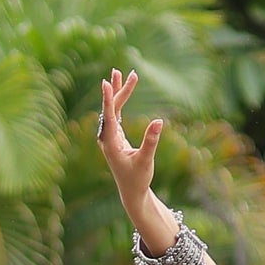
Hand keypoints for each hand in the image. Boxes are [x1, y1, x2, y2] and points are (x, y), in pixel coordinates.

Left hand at [96, 67, 162, 219]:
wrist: (131, 192)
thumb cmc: (138, 178)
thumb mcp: (146, 160)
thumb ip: (151, 141)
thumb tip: (159, 121)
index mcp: (111, 143)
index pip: (108, 116)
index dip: (107, 99)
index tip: (105, 82)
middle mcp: (107, 138)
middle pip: (111, 109)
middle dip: (119, 90)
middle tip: (128, 72)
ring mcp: (110, 137)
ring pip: (112, 110)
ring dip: (117, 92)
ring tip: (118, 73)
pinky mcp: (116, 137)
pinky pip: (116, 115)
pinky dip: (119, 103)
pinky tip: (121, 91)